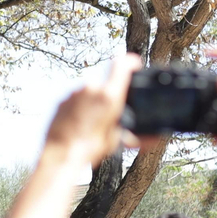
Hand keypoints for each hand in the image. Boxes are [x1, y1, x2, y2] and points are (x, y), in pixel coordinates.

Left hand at [6, 54, 138, 217]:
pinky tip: (80, 123)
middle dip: (110, 94)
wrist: (60, 155)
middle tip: (112, 112)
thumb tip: (155, 138)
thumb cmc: (89, 149)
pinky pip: (76, 98)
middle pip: (106, 82)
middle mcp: (90, 89)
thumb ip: (138, 137)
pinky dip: (80, 107)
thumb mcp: (117, 142)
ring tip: (94, 122)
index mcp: (108, 96)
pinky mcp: (62, 100)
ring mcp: (73, 93)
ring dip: (94, 102)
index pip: (122, 65)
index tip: (135, 65)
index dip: (131, 62)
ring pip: (90, 91)